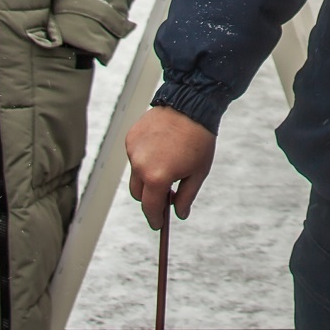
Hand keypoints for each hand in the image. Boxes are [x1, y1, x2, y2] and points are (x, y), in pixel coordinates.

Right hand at [126, 105, 216, 230]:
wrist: (191, 106)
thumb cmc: (198, 139)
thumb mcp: (198, 173)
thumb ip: (186, 197)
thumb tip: (179, 214)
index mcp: (157, 177)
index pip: (150, 207)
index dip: (155, 218)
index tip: (158, 224)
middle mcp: (140, 165)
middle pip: (138, 194)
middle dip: (151, 198)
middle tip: (168, 195)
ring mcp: (133, 150)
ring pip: (136, 174)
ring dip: (148, 176)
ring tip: (169, 163)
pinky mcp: (131, 137)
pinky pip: (135, 156)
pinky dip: (145, 159)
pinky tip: (162, 148)